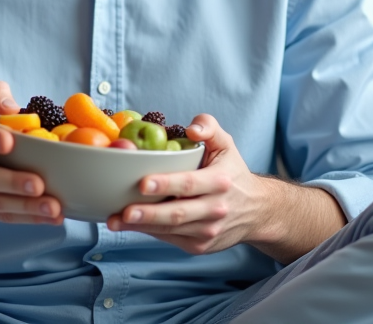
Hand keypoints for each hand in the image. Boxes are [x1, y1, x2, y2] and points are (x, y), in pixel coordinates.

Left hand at [105, 114, 266, 254]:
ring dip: (141, 227)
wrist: (257, 210)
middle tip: (123, 211)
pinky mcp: (200, 246)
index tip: (142, 183)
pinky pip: (170, 239)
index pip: (189, 184)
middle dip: (148, 214)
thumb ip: (209, 127)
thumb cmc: (232, 172)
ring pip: (170, 230)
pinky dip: (149, 232)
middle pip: (177, 213)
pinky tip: (130, 225)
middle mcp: (215, 209)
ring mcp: (208, 231)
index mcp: (220, 182)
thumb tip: (191, 129)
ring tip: (115, 221)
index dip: (165, 185)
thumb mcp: (226, 144)